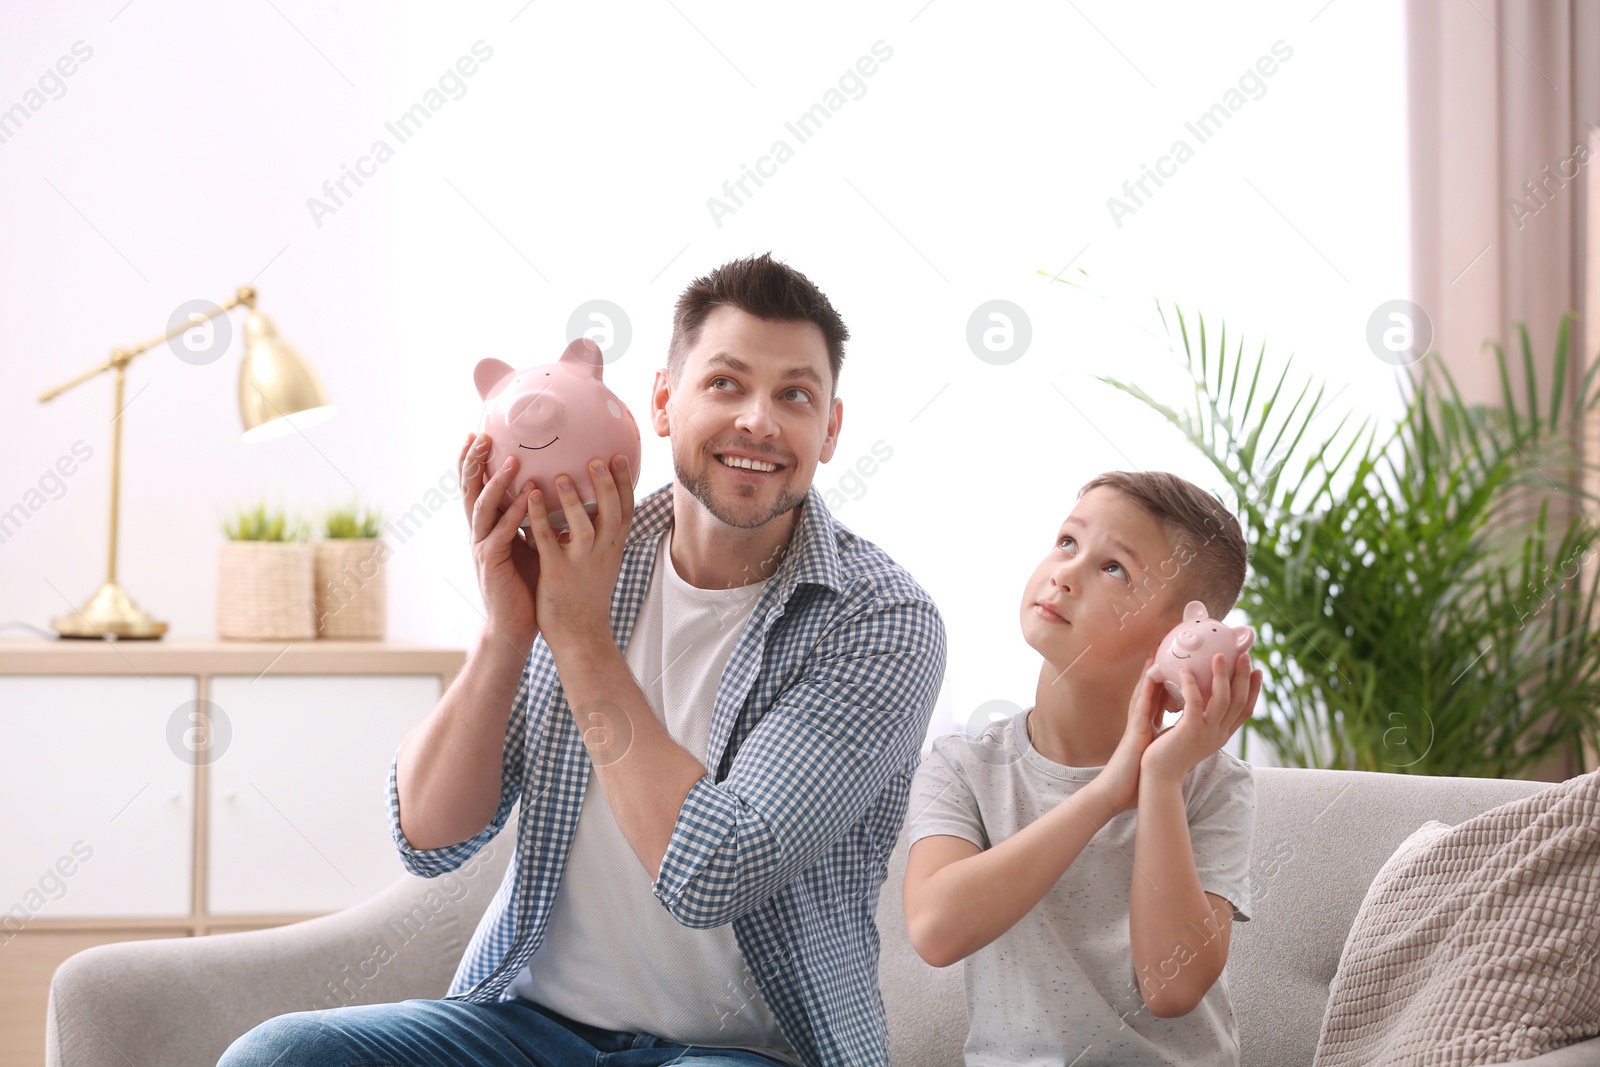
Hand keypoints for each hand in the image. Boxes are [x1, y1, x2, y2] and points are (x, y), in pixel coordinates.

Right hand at [462, 432, 541, 655]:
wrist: (516, 624)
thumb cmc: (527, 582)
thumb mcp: (530, 542)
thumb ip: (533, 518)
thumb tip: (552, 491)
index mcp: (487, 526)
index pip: (476, 487)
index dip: (473, 461)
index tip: (478, 433)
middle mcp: (479, 533)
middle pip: (469, 490)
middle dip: (473, 462)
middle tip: (481, 436)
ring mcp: (482, 547)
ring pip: (482, 508)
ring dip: (497, 483)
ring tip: (512, 460)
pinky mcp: (492, 563)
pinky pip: (502, 533)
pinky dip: (515, 513)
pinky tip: (530, 496)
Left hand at [525, 454, 634, 650]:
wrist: (580, 634)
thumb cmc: (587, 597)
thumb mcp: (603, 563)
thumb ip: (601, 537)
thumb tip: (596, 510)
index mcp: (612, 548)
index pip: (625, 510)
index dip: (623, 483)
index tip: (617, 457)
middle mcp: (602, 553)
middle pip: (611, 512)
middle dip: (606, 484)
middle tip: (596, 459)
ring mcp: (580, 563)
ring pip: (582, 526)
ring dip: (572, 500)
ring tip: (562, 475)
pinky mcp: (556, 573)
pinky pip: (547, 541)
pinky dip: (539, 518)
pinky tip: (530, 498)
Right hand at [1096, 656, 1165, 815]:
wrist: (1115, 795)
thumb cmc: (1133, 782)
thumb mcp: (1151, 758)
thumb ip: (1161, 747)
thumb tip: (1176, 747)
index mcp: (1148, 730)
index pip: (1161, 702)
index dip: (1168, 683)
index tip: (1178, 666)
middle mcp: (1142, 724)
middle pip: (1153, 692)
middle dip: (1159, 671)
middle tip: (1166, 648)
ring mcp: (1137, 727)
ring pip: (1145, 694)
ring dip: (1150, 673)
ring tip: (1157, 651)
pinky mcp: (1134, 733)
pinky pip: (1141, 708)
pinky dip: (1146, 691)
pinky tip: (1150, 676)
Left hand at [1140, 650, 1261, 786]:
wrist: (1159, 776)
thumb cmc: (1170, 752)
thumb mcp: (1193, 732)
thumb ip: (1201, 717)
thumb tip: (1200, 694)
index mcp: (1222, 734)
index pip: (1246, 710)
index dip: (1254, 690)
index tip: (1258, 671)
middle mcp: (1219, 734)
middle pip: (1239, 701)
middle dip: (1243, 676)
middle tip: (1243, 655)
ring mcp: (1207, 733)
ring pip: (1223, 699)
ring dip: (1222, 675)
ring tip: (1218, 656)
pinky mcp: (1190, 731)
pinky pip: (1195, 703)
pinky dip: (1192, 685)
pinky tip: (1186, 671)